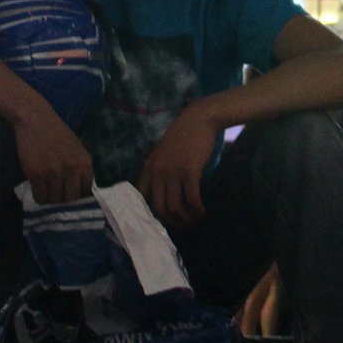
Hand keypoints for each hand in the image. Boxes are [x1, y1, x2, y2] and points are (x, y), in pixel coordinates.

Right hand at [12, 106, 94, 204]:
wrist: (36, 120)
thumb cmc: (57, 133)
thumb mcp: (77, 149)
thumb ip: (80, 168)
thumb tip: (82, 192)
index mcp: (84, 163)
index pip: (87, 191)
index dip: (79, 197)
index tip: (72, 197)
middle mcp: (71, 170)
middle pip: (71, 199)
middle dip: (65, 201)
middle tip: (58, 197)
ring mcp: (53, 173)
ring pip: (55, 200)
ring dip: (51, 200)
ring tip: (47, 193)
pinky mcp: (36, 175)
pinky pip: (40, 196)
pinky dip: (39, 197)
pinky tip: (38, 191)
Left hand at [137, 107, 218, 228]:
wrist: (199, 119)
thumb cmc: (183, 135)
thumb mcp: (163, 152)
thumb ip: (159, 169)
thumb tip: (163, 193)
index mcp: (149, 167)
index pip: (140, 196)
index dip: (148, 212)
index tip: (161, 219)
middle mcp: (157, 172)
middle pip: (158, 207)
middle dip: (171, 221)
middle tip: (182, 224)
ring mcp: (172, 172)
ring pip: (175, 207)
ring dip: (185, 218)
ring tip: (194, 219)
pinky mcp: (189, 172)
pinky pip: (192, 199)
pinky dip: (197, 210)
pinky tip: (203, 212)